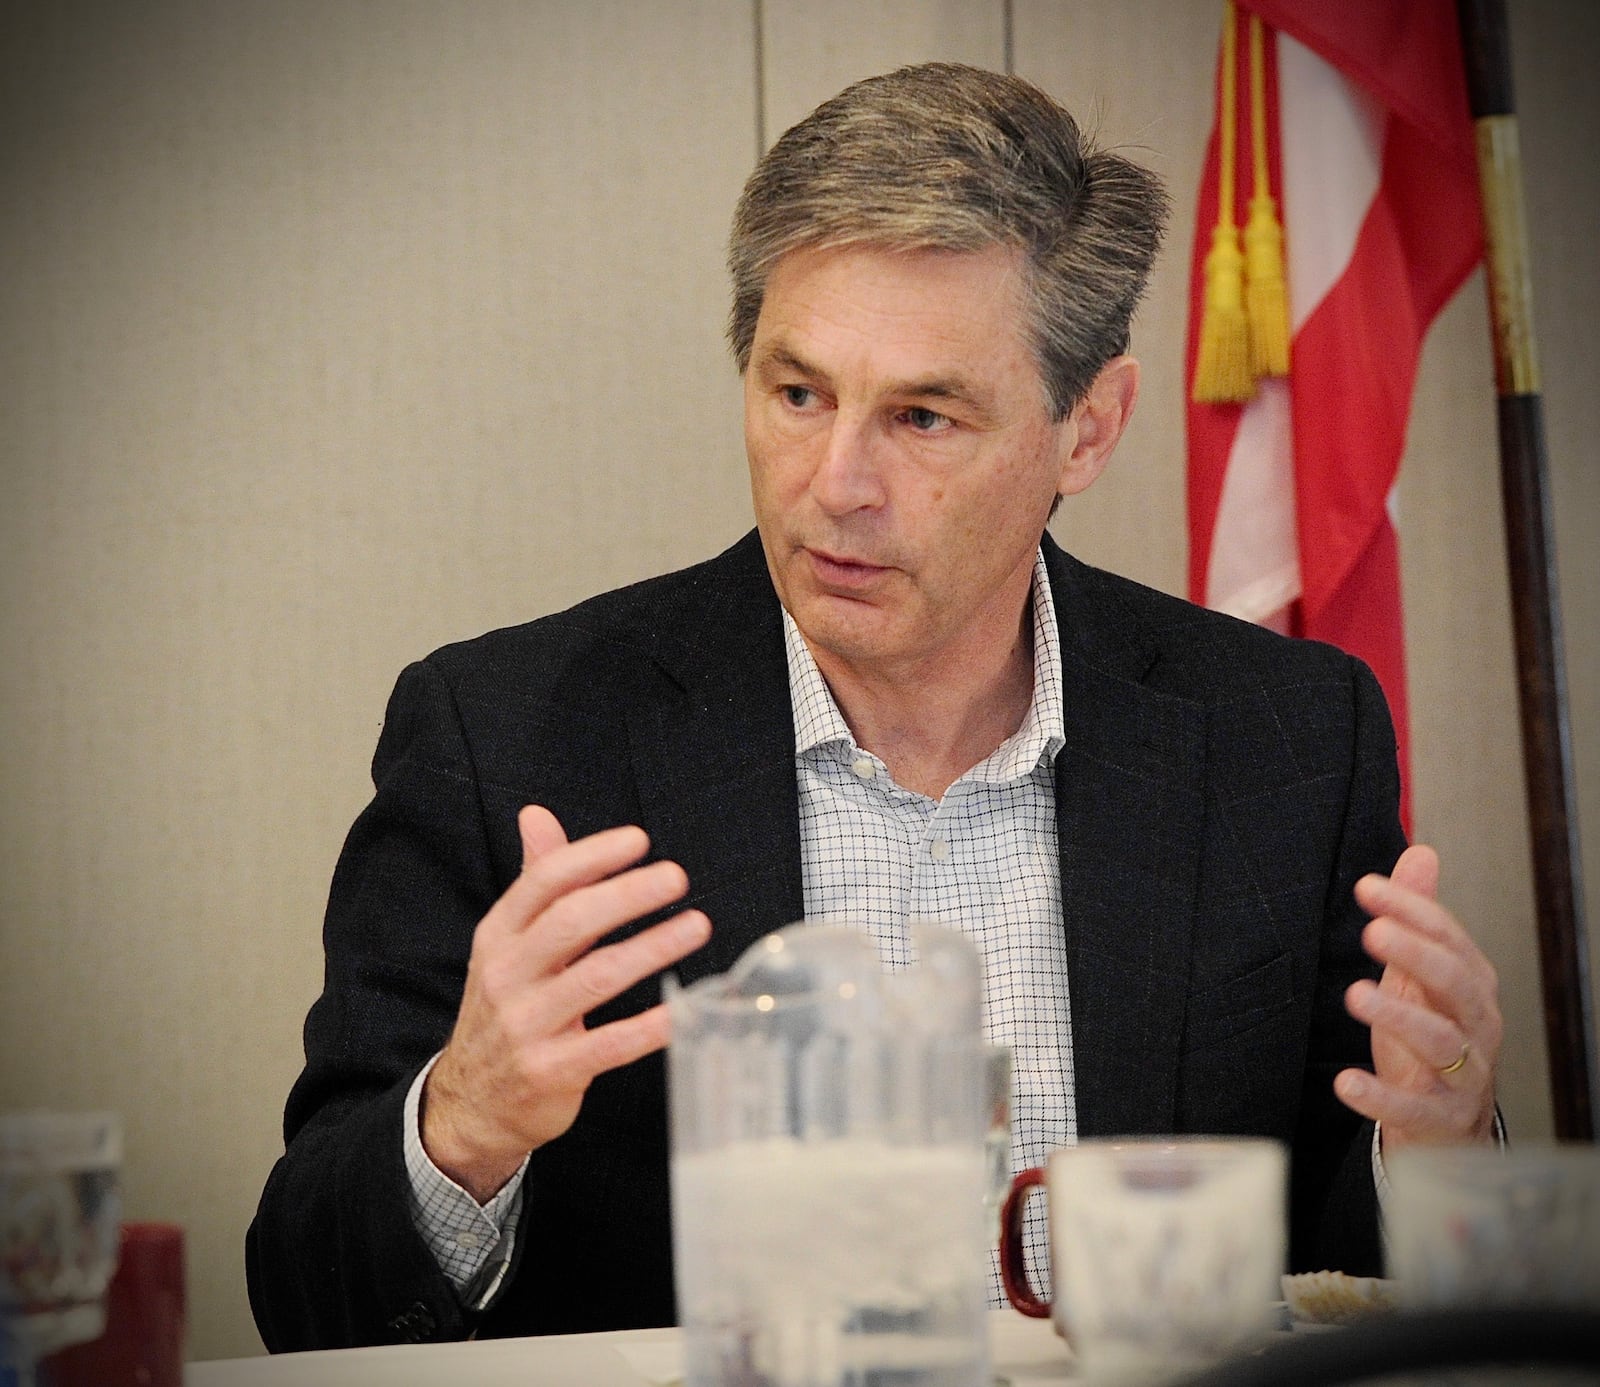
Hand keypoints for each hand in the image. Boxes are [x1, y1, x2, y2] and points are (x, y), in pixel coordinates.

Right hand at [422, 805, 710, 1200]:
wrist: (469, 1102)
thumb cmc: (505, 1007)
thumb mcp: (507, 943)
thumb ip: (534, 880)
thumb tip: (537, 814)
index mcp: (498, 936)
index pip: (543, 882)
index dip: (592, 856)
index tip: (639, 840)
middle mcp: (506, 976)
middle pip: (570, 922)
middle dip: (627, 895)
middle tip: (676, 877)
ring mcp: (526, 1026)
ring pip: (597, 977)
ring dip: (652, 948)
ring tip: (696, 925)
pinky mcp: (551, 1072)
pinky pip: (610, 1044)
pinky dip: (650, 1025)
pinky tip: (684, 1006)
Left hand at [1334, 845, 1500, 1151]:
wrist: (1449, 1124)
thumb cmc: (1430, 1037)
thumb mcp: (1419, 974)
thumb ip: (1419, 917)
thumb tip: (1420, 852)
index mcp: (1470, 985)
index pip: (1448, 937)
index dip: (1412, 910)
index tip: (1367, 888)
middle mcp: (1476, 1025)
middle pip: (1455, 982)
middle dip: (1416, 954)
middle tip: (1373, 932)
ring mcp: (1464, 1074)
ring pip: (1441, 1041)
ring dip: (1398, 1016)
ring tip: (1355, 995)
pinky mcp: (1440, 1117)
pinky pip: (1414, 1107)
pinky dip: (1381, 1096)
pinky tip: (1346, 1082)